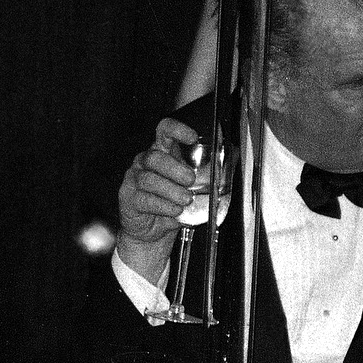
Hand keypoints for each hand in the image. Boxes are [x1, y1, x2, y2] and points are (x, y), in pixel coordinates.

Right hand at [115, 117, 199, 282]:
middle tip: (190, 180)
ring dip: (170, 190)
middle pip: (154, 157)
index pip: (164, 131)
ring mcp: (134, 180)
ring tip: (186, 200)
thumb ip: (211, 171)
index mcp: (162, 153)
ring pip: (148, 179)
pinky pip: (144, 199)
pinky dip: (163, 205)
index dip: (177, 130)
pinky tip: (175, 210)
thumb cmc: (173, 204)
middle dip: (174, 168)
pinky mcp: (129, 199)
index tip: (192, 137)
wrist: (153, 232)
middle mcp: (145, 163)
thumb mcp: (194, 186)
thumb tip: (234, 155)